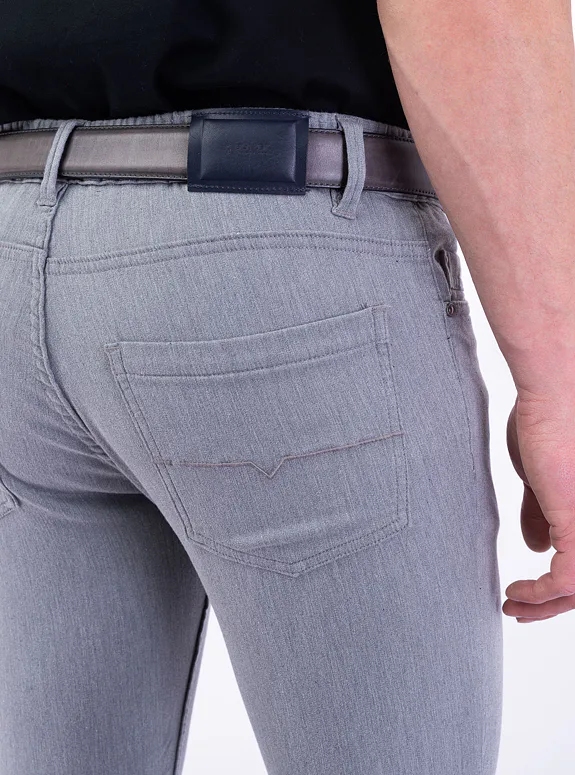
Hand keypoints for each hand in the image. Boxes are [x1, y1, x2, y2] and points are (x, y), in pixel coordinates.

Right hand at [502, 392, 574, 621]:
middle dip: (553, 606)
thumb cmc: (547, 423)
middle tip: (519, 611)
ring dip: (545, 607)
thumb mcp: (541, 481)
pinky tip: (516, 592)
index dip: (560, 587)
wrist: (555, 393)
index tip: (529, 594)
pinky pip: (567, 579)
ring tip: (513, 606)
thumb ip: (541, 515)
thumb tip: (536, 548)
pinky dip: (540, 594)